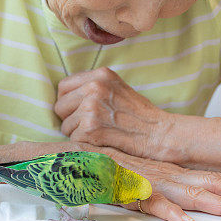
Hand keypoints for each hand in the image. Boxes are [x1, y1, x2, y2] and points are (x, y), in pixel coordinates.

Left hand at [55, 67, 171, 158]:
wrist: (160, 133)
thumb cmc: (140, 114)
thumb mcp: (117, 88)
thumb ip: (93, 87)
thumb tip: (65, 97)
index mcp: (100, 75)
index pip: (63, 86)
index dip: (67, 101)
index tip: (75, 111)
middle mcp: (94, 88)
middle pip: (60, 106)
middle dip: (70, 119)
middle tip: (88, 126)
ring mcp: (91, 108)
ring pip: (65, 126)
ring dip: (78, 134)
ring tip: (100, 133)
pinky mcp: (90, 129)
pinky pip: (73, 139)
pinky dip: (85, 144)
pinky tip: (102, 141)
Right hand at [73, 143, 220, 220]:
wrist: (67, 155)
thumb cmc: (100, 167)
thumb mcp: (136, 178)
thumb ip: (158, 188)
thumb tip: (182, 205)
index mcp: (168, 171)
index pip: (209, 177)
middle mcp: (163, 173)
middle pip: (209, 184)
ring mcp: (146, 181)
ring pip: (188, 193)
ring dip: (218, 204)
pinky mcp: (126, 189)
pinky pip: (150, 203)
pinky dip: (169, 212)